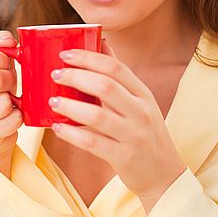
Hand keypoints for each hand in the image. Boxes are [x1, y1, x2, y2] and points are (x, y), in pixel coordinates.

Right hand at [0, 30, 22, 176]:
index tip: (6, 65)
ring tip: (9, 102)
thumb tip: (6, 38)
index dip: (1, 60)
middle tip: (11, 85)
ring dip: (14, 101)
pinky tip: (11, 116)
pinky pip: (11, 121)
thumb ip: (1, 48)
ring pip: (3, 102)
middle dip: (11, 80)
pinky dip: (18, 118)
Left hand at [49, 40, 186, 213]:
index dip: (89, 58)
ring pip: (97, 115)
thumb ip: (119, 77)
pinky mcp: (124, 157)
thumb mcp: (140, 103)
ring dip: (71, 106)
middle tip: (55, 74)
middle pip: (106, 86)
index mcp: (143, 94)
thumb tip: (101, 43)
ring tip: (52, 101)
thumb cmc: (146, 134)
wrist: (165, 174)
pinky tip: (58, 128)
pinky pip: (93, 143)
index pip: (116, 68)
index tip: (66, 54)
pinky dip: (72, 134)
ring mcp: (134, 135)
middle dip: (76, 77)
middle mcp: (141, 112)